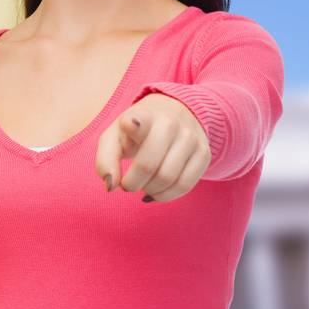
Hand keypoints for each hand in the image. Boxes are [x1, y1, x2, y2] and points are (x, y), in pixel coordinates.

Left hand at [95, 94, 209, 203]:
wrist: (174, 113)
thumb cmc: (135, 131)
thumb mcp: (114, 137)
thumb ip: (105, 161)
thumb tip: (111, 186)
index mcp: (142, 115)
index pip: (138, 120)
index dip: (133, 124)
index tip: (130, 124)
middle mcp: (168, 123)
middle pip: (149, 164)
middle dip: (132, 183)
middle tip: (128, 185)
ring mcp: (189, 137)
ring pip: (168, 178)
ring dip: (150, 191)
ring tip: (143, 187)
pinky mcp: (204, 153)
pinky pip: (186, 185)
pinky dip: (167, 195)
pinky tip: (158, 191)